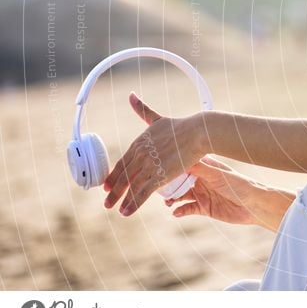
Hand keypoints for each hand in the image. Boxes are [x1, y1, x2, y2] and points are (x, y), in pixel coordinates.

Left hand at [103, 92, 204, 215]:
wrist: (198, 132)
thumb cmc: (180, 125)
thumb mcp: (157, 118)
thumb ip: (142, 109)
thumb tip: (130, 95)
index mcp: (138, 143)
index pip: (121, 163)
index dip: (113, 175)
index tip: (107, 185)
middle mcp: (140, 155)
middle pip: (123, 176)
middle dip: (113, 191)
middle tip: (107, 202)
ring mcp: (149, 165)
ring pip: (130, 186)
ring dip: (121, 200)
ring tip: (116, 210)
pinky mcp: (160, 175)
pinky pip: (142, 193)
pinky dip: (133, 203)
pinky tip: (127, 212)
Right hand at [166, 156, 279, 227]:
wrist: (254, 205)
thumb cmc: (238, 184)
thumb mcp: (217, 175)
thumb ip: (198, 168)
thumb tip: (178, 158)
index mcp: (205, 167)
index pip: (183, 163)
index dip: (171, 165)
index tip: (157, 167)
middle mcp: (202, 179)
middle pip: (178, 180)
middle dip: (167, 184)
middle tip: (158, 189)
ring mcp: (203, 193)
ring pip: (180, 195)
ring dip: (172, 198)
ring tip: (167, 202)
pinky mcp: (205, 208)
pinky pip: (187, 209)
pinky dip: (179, 211)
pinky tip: (175, 213)